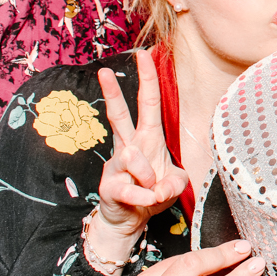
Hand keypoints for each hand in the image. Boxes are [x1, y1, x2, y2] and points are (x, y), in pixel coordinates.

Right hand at [92, 50, 188, 258]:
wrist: (130, 220)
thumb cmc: (153, 194)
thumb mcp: (174, 184)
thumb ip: (173, 182)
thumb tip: (155, 187)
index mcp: (148, 138)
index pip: (148, 104)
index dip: (148, 80)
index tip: (144, 55)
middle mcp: (130, 146)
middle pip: (119, 115)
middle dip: (112, 93)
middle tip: (102, 70)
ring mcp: (116, 165)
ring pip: (135, 159)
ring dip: (151, 178)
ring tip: (153, 190)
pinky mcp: (109, 186)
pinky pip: (134, 191)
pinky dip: (147, 200)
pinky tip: (146, 203)